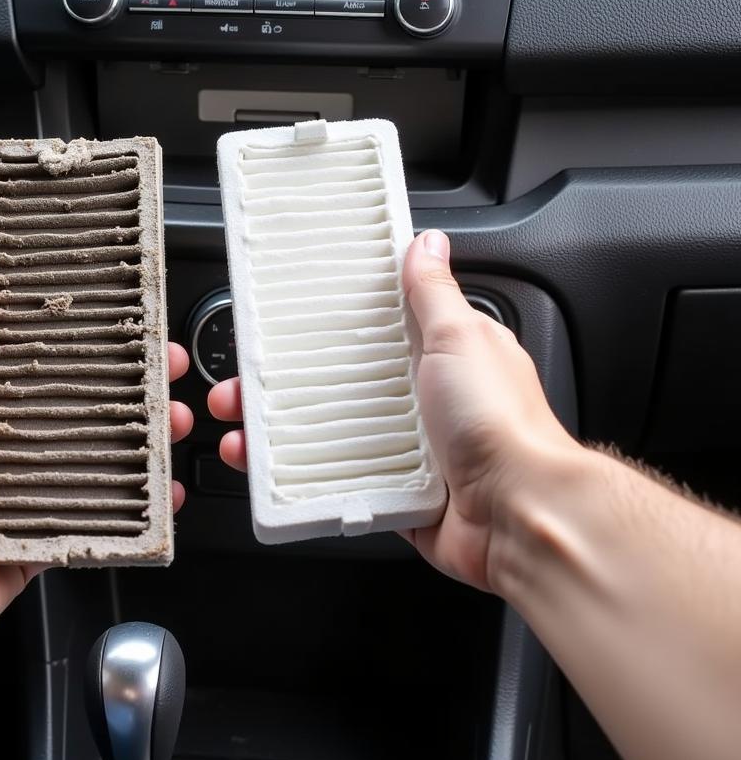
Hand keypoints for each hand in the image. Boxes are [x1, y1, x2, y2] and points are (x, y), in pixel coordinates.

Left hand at [0, 274, 193, 654]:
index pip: (33, 357)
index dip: (78, 339)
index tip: (118, 321)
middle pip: (76, 403)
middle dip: (126, 388)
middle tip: (166, 372)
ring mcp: (23, 487)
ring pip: (93, 454)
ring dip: (138, 440)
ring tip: (174, 423)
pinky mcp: (40, 528)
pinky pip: (93, 509)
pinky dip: (130, 503)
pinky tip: (162, 494)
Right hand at [209, 230, 575, 592]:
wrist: (520, 516)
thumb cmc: (501, 424)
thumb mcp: (460, 338)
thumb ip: (435, 293)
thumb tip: (426, 243)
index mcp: (443, 358)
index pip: (374, 332)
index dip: (324, 329)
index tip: (279, 327)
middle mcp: (426, 404)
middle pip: (339, 387)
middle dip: (284, 388)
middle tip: (240, 387)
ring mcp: (411, 452)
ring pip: (332, 436)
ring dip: (280, 436)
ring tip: (239, 435)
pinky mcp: (399, 495)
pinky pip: (343, 482)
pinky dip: (306, 480)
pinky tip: (273, 475)